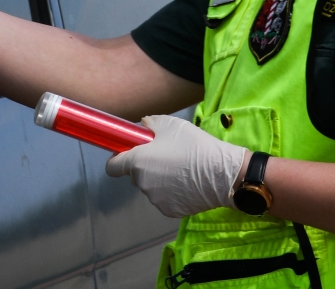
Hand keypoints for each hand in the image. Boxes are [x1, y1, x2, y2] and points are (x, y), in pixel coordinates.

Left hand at [105, 115, 247, 217]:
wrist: (222, 173)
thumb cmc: (195, 146)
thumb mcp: (170, 124)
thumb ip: (149, 124)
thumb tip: (141, 128)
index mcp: (138, 162)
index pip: (112, 167)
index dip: (118, 159)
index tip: (127, 154)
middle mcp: (142, 184)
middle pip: (136, 175)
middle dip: (146, 166)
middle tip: (167, 156)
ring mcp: (155, 200)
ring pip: (151, 187)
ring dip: (160, 180)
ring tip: (183, 169)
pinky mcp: (169, 210)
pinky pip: (165, 199)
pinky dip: (172, 192)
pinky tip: (188, 183)